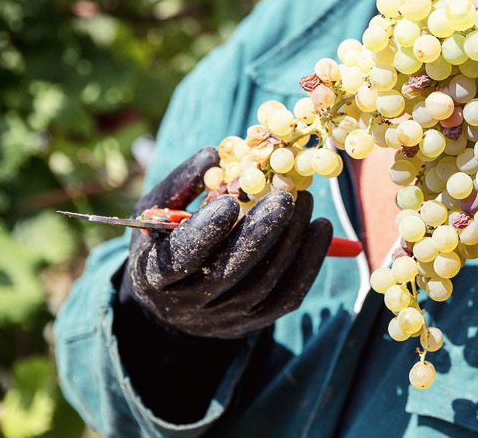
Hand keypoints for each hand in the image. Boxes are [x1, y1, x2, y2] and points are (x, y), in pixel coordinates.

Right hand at [117, 147, 332, 338]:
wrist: (176, 302)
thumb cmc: (165, 243)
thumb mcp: (158, 213)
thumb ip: (180, 184)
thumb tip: (212, 155)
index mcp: (157, 275)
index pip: (181, 259)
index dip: (205, 232)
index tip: (231, 203)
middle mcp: (191, 305)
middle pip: (230, 273)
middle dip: (261, 233)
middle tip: (285, 197)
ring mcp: (226, 318)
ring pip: (265, 284)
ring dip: (290, 241)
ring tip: (304, 201)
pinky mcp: (256, 322)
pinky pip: (288, 296)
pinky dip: (309, 262)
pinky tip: (321, 229)